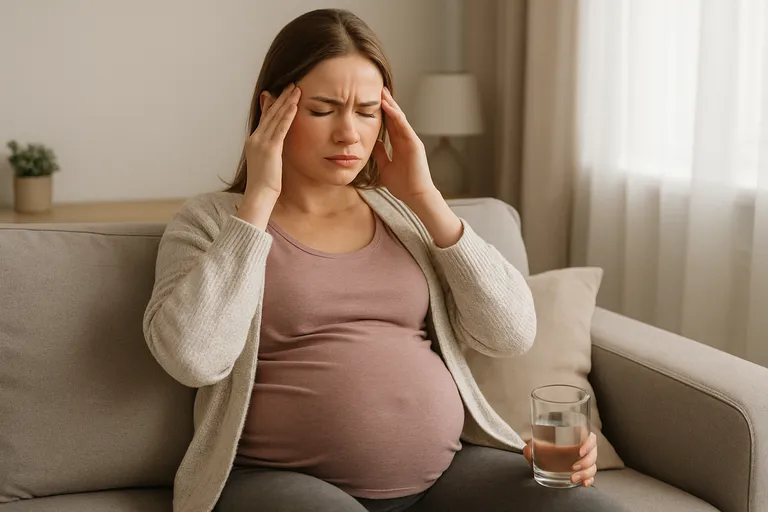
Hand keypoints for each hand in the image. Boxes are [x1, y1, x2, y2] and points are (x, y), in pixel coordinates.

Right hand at [243, 83, 300, 202]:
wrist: (259, 195)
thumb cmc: (264, 185)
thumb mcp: (266, 163)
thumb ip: (269, 152)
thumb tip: (275, 148)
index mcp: (253, 141)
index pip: (264, 118)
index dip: (272, 104)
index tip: (279, 92)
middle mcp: (255, 138)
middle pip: (270, 113)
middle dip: (281, 98)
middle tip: (291, 84)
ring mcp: (261, 142)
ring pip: (276, 117)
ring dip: (287, 102)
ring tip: (296, 89)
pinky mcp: (270, 148)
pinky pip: (281, 128)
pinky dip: (288, 115)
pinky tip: (294, 105)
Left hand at [372, 87, 435, 206]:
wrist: (415, 196)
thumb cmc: (403, 185)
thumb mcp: (385, 167)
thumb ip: (381, 154)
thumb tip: (373, 143)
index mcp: (400, 145)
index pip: (390, 124)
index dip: (382, 112)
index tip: (372, 100)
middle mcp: (406, 140)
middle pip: (395, 117)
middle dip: (387, 103)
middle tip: (378, 88)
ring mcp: (411, 140)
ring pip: (400, 118)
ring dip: (391, 104)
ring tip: (382, 92)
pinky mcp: (414, 143)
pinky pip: (404, 126)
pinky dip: (396, 115)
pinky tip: (388, 106)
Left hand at [523, 432, 597, 487]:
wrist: (543, 458)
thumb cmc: (544, 448)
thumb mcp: (537, 445)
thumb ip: (531, 446)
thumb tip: (527, 450)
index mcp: (577, 437)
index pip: (591, 438)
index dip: (588, 444)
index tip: (579, 452)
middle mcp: (584, 449)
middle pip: (593, 454)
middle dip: (585, 462)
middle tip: (573, 468)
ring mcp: (585, 461)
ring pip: (593, 466)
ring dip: (585, 473)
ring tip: (573, 479)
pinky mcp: (584, 472)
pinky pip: (591, 476)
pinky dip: (589, 480)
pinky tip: (583, 484)